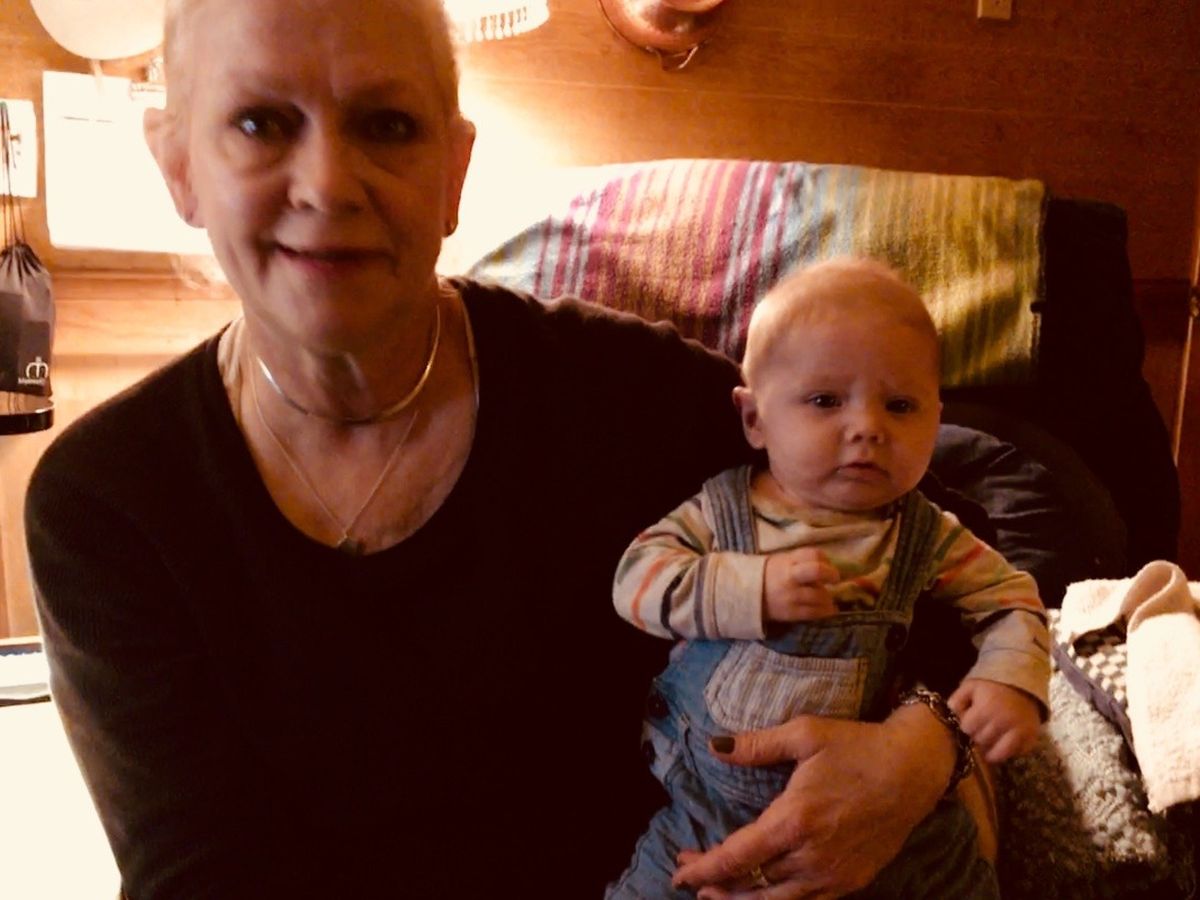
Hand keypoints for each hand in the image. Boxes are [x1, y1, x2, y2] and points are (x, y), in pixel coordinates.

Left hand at [670, 705, 954, 898]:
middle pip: (751, 885)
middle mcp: (811, 856)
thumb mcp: (805, 733)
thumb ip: (756, 745)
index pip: (736, 856)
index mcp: (795, 820)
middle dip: (715, 886)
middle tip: (691, 878)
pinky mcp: (852, 882)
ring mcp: (834, 874)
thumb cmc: (858, 746)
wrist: (915, 769)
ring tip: (718, 894)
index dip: (704, 868)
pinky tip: (766, 895)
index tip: (679, 870)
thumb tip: (714, 746)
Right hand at [763, 549, 838, 623]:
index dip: (826, 560)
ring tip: (828, 599)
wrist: (747, 596)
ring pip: (818, 595)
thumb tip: (829, 565)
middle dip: (831, 574)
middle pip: (816, 571)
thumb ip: (803, 561)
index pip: (812, 554)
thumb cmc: (771, 576)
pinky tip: (829, 609)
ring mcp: (790, 596)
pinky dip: (825, 611)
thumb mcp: (783, 561)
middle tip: (835, 579)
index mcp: (788, 561)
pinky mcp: (791, 613)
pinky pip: (813, 612)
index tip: (829, 566)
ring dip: (828, 597)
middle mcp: (790, 577)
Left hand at [949, 678, 1039, 763]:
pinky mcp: (1031, 739)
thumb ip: (956, 700)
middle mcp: (1004, 721)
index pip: (967, 729)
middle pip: (981, 741)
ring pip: (997, 754)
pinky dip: (1008, 752)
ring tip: (990, 738)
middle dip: (978, 736)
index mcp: (987, 708)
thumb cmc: (992, 688)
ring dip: (990, 748)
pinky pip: (1015, 755)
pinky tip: (1004, 742)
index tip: (971, 721)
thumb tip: (951, 716)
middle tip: (981, 728)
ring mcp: (1020, 732)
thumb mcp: (970, 687)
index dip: (967, 725)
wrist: (1023, 685)